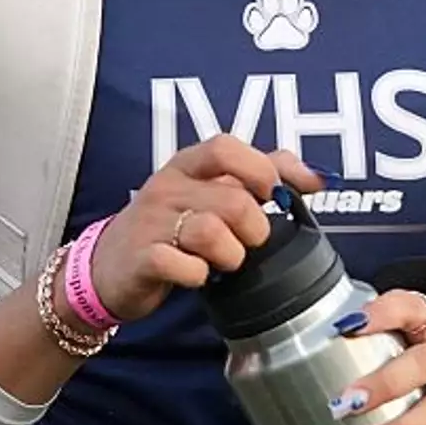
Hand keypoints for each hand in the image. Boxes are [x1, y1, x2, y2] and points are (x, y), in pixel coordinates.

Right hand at [86, 136, 323, 324]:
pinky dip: (199, 276)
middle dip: (254, 230)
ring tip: (223, 262)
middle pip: (233, 200)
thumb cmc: (170, 228)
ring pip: (211, 233)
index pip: (225, 148)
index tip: (276, 195)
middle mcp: (167, 187)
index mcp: (186, 166)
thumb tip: (317, 178)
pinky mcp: (142, 258)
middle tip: (246, 243)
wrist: (108, 268)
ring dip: (230, 256)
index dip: (260, 170)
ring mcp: (152, 222)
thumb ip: (259, 177)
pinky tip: (196, 276)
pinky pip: (184, 266)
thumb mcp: (207, 193)